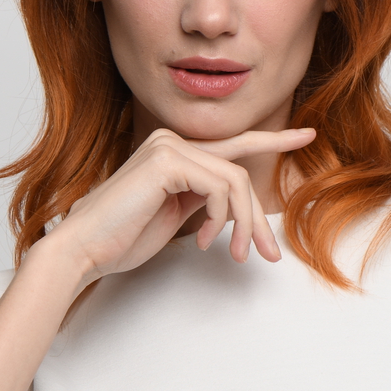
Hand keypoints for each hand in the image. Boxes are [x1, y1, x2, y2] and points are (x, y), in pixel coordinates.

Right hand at [40, 126, 314, 282]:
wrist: (83, 249)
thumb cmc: (121, 239)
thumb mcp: (175, 215)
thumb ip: (202, 198)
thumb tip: (234, 205)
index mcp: (173, 152)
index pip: (232, 144)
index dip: (273, 139)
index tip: (307, 136)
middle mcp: (171, 141)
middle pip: (239, 173)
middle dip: (257, 217)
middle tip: (266, 254)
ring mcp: (168, 147)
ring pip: (235, 182)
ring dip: (241, 224)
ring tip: (234, 254)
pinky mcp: (167, 161)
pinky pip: (219, 187)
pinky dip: (219, 218)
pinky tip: (202, 239)